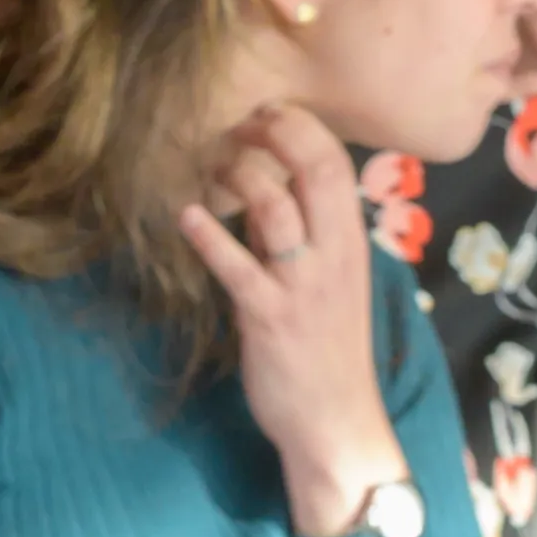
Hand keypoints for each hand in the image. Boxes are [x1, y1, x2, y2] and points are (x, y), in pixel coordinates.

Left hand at [175, 102, 413, 536]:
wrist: (335, 422)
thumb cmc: (328, 352)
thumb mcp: (329, 283)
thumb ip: (302, 235)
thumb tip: (267, 188)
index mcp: (351, 243)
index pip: (337, 163)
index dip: (300, 128)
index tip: (267, 115)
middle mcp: (334, 255)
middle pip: (315, 168)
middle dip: (275, 133)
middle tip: (239, 124)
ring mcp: (303, 285)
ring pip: (275, 206)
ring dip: (238, 174)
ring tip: (212, 164)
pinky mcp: (269, 317)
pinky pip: (237, 267)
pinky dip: (208, 236)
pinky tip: (186, 216)